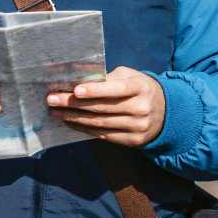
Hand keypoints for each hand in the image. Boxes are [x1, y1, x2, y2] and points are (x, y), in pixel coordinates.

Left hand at [47, 66, 165, 145]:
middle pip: (102, 108)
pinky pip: (103, 135)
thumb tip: (77, 80)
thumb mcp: (130, 77)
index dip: (95, 90)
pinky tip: (69, 122)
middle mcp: (141, 108)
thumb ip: (108, 78)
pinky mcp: (132, 141)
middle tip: (52, 99)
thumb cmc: (139, 89)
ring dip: (73, 118)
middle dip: (73, 104)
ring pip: (99, 123)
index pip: (116, 89)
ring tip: (54, 111)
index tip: (75, 90)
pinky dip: (83, 128)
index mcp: (141, 87)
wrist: (165, 113)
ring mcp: (137, 127)